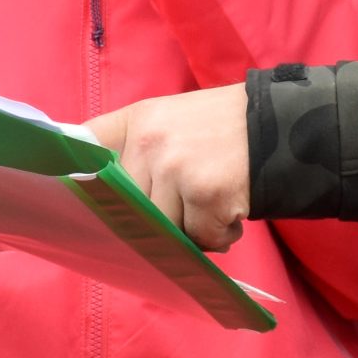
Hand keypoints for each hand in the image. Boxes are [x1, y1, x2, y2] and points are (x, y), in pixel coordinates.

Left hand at [88, 86, 251, 249]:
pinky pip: (199, 237)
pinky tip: (232, 212)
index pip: (85, 151)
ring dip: (191, 230)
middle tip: (185, 207)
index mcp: (137, 120)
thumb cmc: (223, 130)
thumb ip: (135, 149)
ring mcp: (176, 167)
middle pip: (129, 208)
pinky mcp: (206, 193)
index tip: (73, 203)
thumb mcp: (171, 120)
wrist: (284, 125)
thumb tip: (99, 200)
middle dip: (156, 219)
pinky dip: (219, 236)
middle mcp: (150, 141)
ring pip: (163, 228)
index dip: (75, 181)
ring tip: (214, 205)